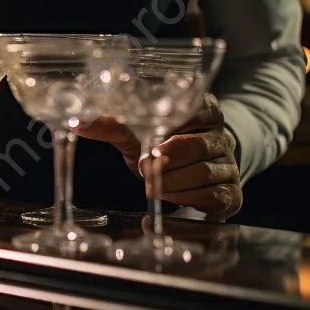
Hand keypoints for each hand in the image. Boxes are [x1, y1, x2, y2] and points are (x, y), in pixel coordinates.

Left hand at [74, 94, 241, 220]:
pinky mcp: (232, 192)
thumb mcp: (137, 133)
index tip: (152, 141)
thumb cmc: (161, 145)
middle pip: (200, 146)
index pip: (199, 108)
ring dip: (173, 183)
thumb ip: (112, 126)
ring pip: (205, 173)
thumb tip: (77, 122)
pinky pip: (214, 197)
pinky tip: (166, 201)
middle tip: (144, 168)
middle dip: (168, 160)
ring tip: (149, 186)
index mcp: (204, 110)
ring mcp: (229, 165)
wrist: (190, 171)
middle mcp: (222, 136)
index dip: (175, 126)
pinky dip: (187, 201)